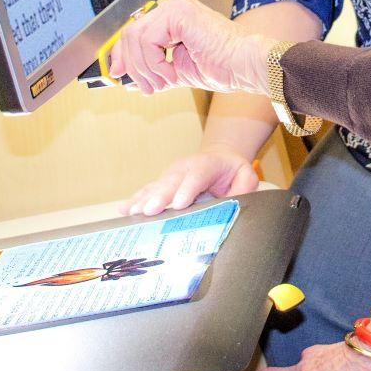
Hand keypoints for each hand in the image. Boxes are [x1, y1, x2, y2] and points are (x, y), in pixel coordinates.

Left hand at [107, 0, 274, 96]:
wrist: (245, 66)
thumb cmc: (222, 67)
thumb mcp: (175, 71)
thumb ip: (152, 71)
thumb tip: (126, 79)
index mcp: (172, 17)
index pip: (133, 30)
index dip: (121, 54)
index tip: (119, 75)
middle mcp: (172, 6)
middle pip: (129, 34)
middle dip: (133, 66)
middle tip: (147, 88)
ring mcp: (175, 6)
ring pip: (135, 38)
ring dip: (145, 69)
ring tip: (163, 83)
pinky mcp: (179, 13)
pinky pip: (148, 40)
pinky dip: (154, 64)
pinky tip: (171, 75)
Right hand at [122, 147, 257, 215]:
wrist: (219, 157)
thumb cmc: (232, 170)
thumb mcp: (246, 176)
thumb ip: (244, 188)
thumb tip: (235, 201)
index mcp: (207, 165)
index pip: (197, 175)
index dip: (187, 189)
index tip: (179, 204)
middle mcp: (185, 168)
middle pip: (172, 181)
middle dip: (160, 196)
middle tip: (150, 210)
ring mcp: (171, 175)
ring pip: (156, 186)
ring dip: (144, 199)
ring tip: (133, 212)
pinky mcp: (162, 183)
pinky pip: (147, 191)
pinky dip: (135, 200)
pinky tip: (124, 210)